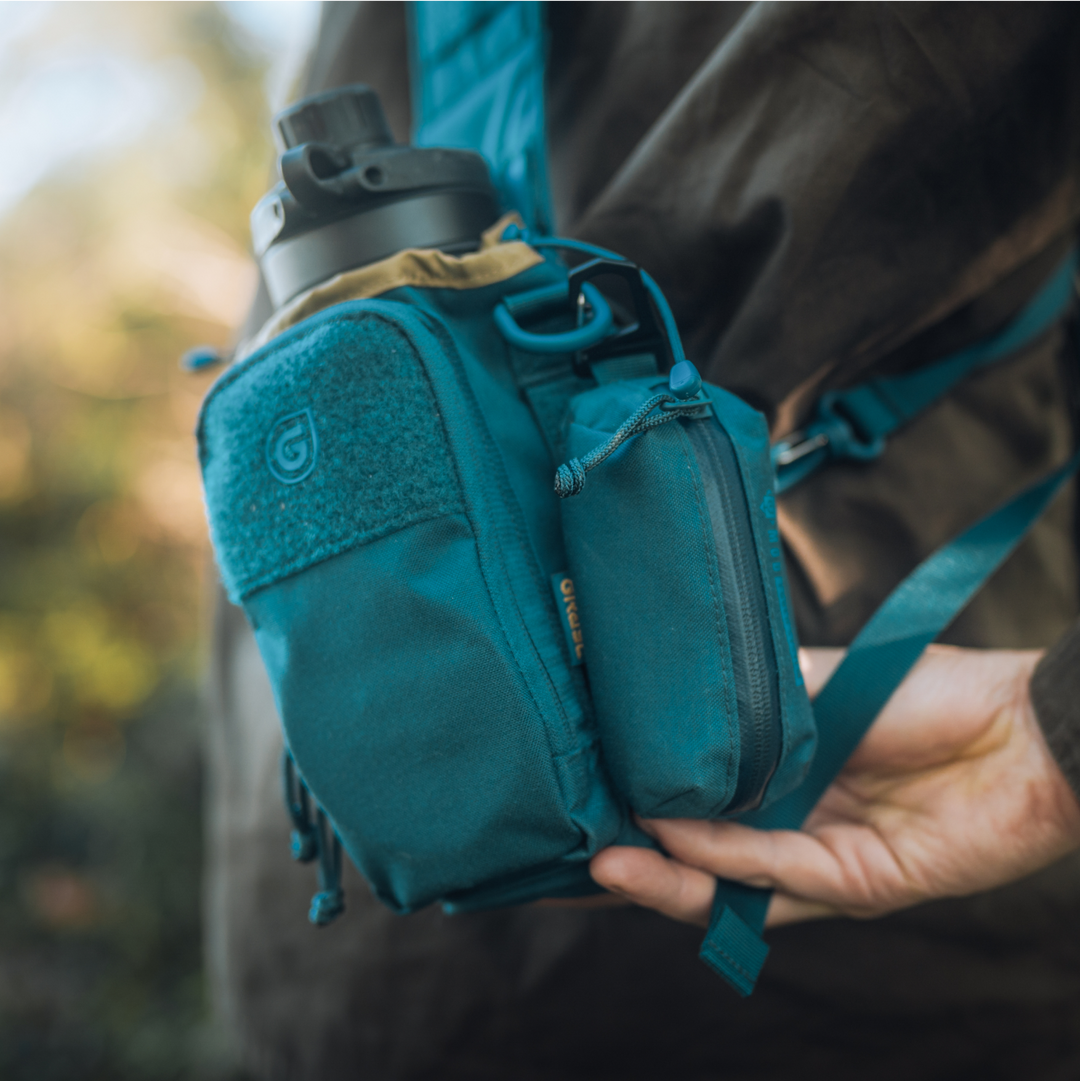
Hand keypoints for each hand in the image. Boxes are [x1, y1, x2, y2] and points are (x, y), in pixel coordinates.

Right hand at [590, 645, 1079, 927]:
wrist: (1020, 721)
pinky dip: (726, 856)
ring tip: (603, 861)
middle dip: (633, 864)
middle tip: (569, 851)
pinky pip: (780, 872)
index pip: (694, 807)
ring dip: (664, 877)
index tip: (578, 788)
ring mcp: (822, 863)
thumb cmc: (922, 693)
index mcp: (779, 785)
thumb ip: (750, 703)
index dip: (637, 807)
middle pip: (699, 862)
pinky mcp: (859, 883)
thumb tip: (670, 696)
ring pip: (728, 885)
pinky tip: (676, 837)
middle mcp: (790, 831)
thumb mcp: (816, 685)